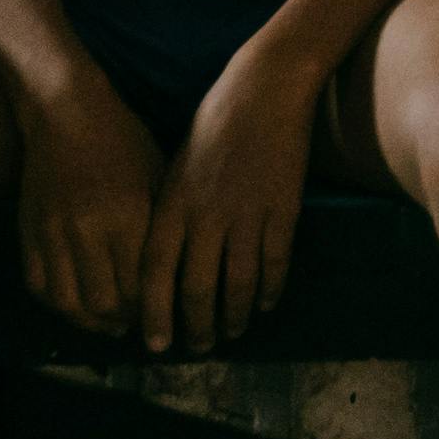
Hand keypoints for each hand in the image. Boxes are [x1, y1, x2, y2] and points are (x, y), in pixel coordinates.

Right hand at [15, 79, 165, 337]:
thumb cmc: (125, 142)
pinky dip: (59, 305)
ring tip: (110, 323)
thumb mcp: (158, 177)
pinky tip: (78, 307)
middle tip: (139, 324)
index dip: (154, 308)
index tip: (166, 313)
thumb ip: (160, 227)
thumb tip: (175, 273)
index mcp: (129, 215)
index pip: (142, 284)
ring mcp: (52, 235)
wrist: (67, 115)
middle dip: (125, 321)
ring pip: (69, 303)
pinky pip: (39, 287)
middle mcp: (88, 231)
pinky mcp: (27, 234)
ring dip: (91, 321)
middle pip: (106, 302)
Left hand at [139, 50, 319, 352]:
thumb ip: (170, 212)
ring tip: (231, 333)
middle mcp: (206, 216)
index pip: (156, 273)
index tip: (155, 343)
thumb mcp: (176, 165)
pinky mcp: (283, 208)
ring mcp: (247, 214)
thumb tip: (165, 258)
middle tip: (198, 349)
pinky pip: (274, 261)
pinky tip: (265, 304)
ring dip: (233, 316)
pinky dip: (269, 289)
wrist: (265, 89)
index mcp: (173, 205)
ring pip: (237, 282)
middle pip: (197, 287)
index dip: (155, 313)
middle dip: (196, 326)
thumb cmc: (214, 122)